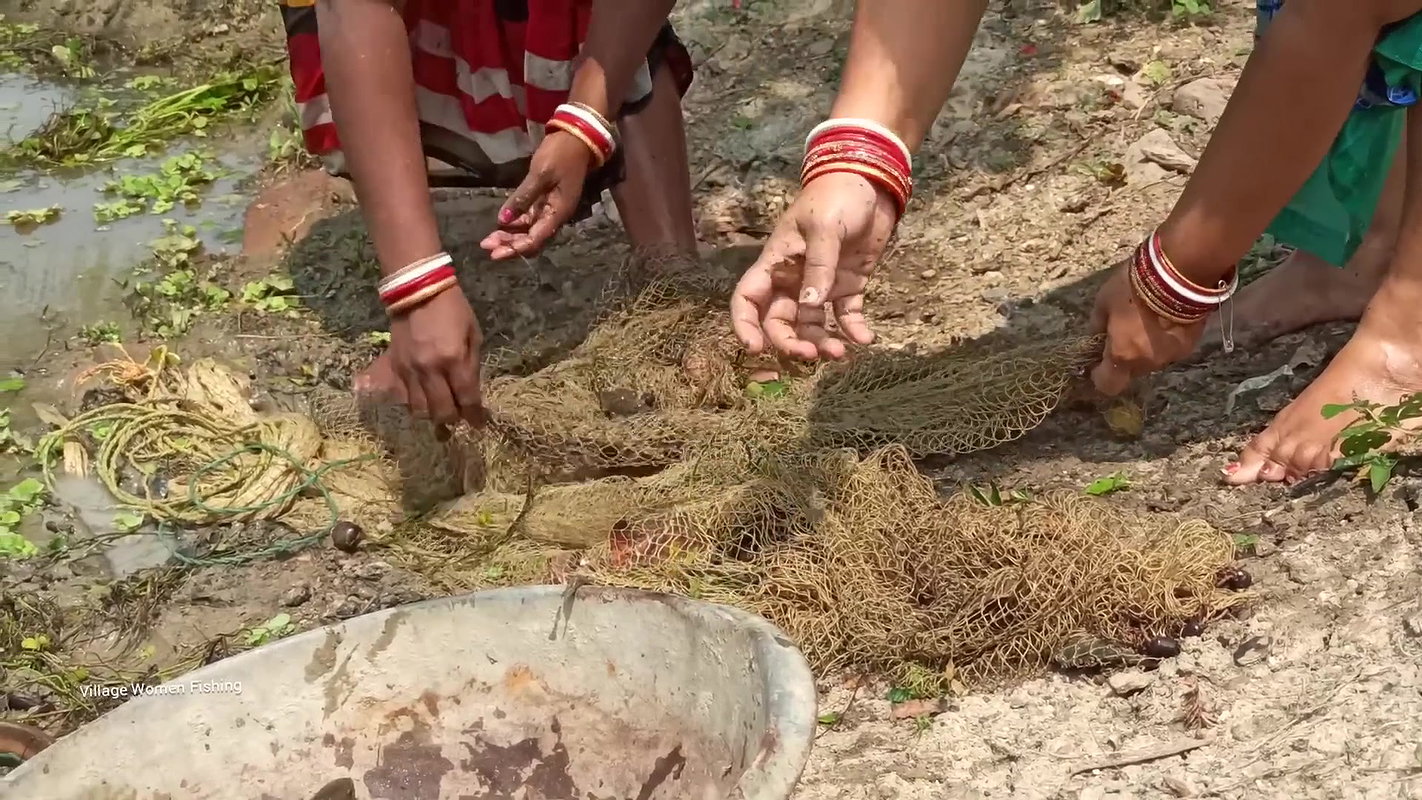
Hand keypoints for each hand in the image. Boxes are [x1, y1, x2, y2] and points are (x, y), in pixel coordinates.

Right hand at [388, 289, 484, 427]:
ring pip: (419, 410)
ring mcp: (410, 371)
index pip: (467, 399)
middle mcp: (430, 370)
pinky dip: (416, 403)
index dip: (475, 417)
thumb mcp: (473, 335)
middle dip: (454, 419)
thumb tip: (471, 393)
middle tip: (460, 415)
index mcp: (454, 359)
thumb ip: (472, 367)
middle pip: (441, 412)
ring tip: (442, 409)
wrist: (417, 290)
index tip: (479, 424)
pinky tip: (425, 398)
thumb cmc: (453, 310)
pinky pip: (404, 397)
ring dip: (433, 414)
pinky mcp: (395, 367)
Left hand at [480, 131, 591, 259]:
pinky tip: (501, 223)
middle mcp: (555, 216)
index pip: (535, 239)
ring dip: (510, 236)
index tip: (494, 253)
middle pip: (532, 239)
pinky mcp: (546, 200)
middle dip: (510, 244)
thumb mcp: (540, 175)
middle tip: (487, 246)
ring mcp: (551, 208)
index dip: (514, 249)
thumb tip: (502, 220)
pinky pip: (530, 218)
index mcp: (558, 213)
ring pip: (529, 231)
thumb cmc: (560, 155)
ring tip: (489, 239)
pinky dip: (515, 223)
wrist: (576, 138)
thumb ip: (522, 198)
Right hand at [730, 172, 896, 360]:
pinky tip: (864, 340)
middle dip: (791, 342)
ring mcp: (821, 285)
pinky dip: (853, 331)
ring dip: (822, 342)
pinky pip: (846, 316)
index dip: (744, 325)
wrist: (871, 182)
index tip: (756, 349)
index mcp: (776, 262)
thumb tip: (810, 305)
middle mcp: (793, 279)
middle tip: (811, 355)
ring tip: (840, 354)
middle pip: (780, 321)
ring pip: (812, 325)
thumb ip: (818, 267)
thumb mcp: (825, 228)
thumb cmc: (837, 196)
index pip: (747, 299)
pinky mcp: (848, 286)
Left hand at [1089, 261, 1204, 395]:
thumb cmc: (1133, 287)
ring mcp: (1171, 356)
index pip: (1107, 385)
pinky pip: (1170, 350)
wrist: (1178, 274)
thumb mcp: (1103, 302)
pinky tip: (1165, 321)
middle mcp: (1147, 363)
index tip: (1097, 363)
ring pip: (1151, 361)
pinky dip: (1164, 341)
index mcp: (1122, 355)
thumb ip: (1098, 327)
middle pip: (1131, 372)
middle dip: (1124, 358)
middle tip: (1123, 335)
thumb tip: (1097, 338)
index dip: (1100, 376)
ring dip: (1146, 349)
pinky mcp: (1190, 346)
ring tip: (1147, 323)